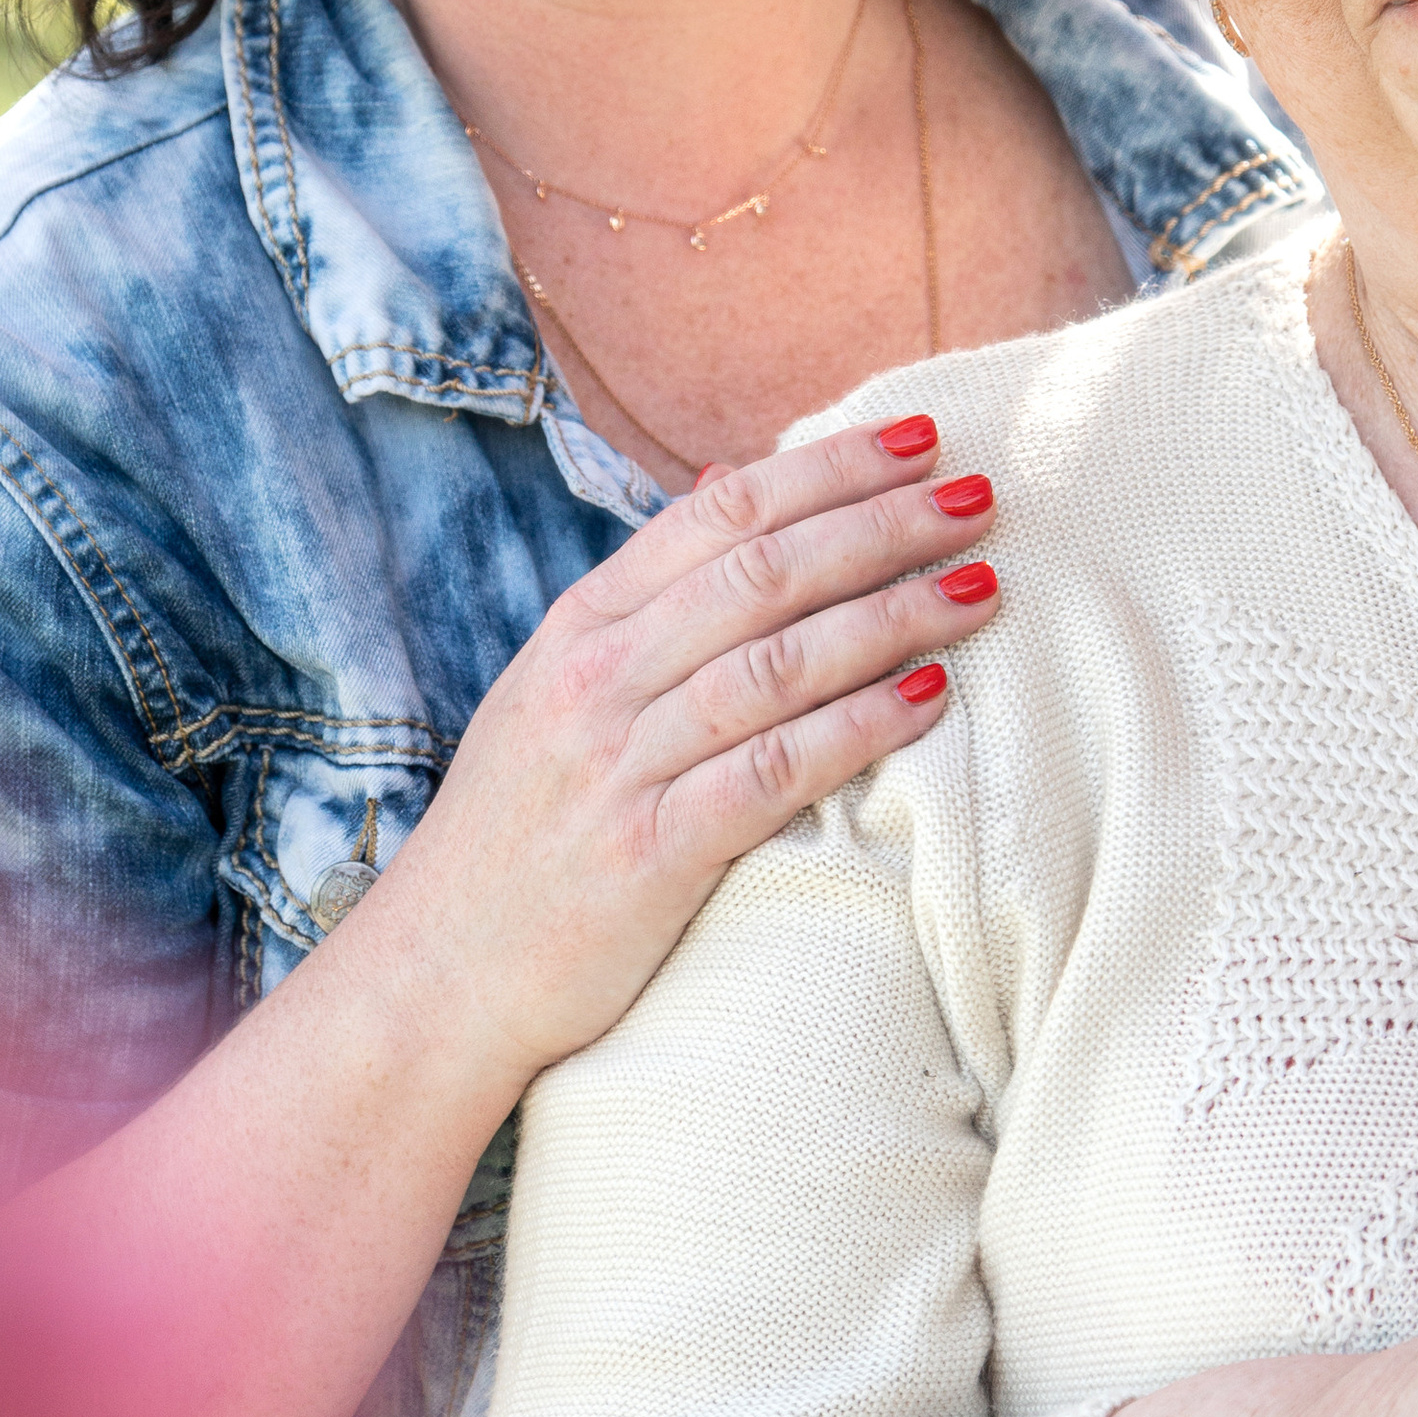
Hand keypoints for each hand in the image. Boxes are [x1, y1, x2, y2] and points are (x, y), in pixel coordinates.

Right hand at [357, 416, 998, 1087]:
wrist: (437, 977)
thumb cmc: (519, 833)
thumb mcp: (557, 693)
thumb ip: (647, 599)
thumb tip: (728, 484)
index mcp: (581, 629)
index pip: (719, 516)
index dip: (826, 469)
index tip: (916, 439)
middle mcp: (597, 682)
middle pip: (764, 574)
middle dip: (881, 525)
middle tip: (980, 495)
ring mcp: (619, 766)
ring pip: (779, 663)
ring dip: (892, 616)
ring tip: (980, 588)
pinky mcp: (649, 855)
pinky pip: (772, 773)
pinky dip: (857, 729)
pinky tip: (929, 699)